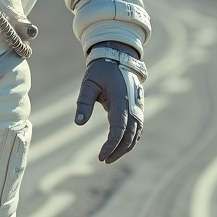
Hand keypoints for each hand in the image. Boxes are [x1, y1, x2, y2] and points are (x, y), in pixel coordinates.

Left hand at [73, 42, 145, 162]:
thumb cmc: (101, 70)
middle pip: (130, 135)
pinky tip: (119, 147)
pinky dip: (130, 140)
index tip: (101, 156)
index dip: (111, 145)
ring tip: (109, 157)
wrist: (118, 57)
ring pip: (136, 134)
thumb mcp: (89, 83)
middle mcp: (133, 106)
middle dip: (118, 151)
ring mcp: (137, 107)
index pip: (119, 129)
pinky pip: (137, 128)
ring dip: (125, 147)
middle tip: (103, 160)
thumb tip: (79, 122)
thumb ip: (84, 102)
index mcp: (121, 100)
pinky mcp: (137, 108)